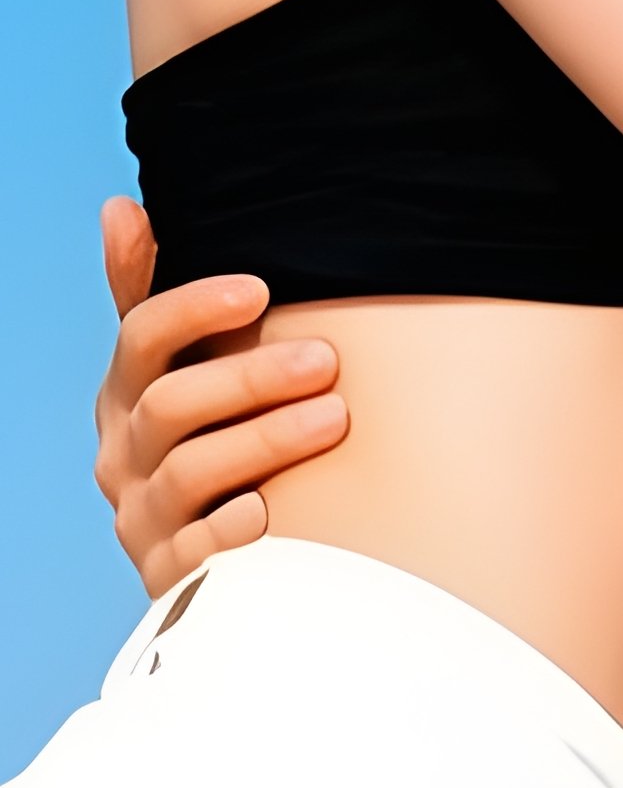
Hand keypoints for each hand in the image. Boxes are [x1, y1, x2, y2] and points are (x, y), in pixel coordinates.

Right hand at [94, 198, 348, 596]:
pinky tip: (272, 513)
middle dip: (251, 377)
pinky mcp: (174, 578)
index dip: (193, 307)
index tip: (260, 289)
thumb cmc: (214, 448)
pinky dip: (232, 534)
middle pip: (172, 405)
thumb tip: (123, 209)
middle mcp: (123, 456)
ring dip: (264, 441)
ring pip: (190, 472)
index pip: (141, 337)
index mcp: (127, 397)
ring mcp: (145, 519)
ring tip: (336, 420)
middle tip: (326, 361)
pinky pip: (196, 555)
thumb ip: (157, 302)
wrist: (216, 564)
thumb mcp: (183, 377)